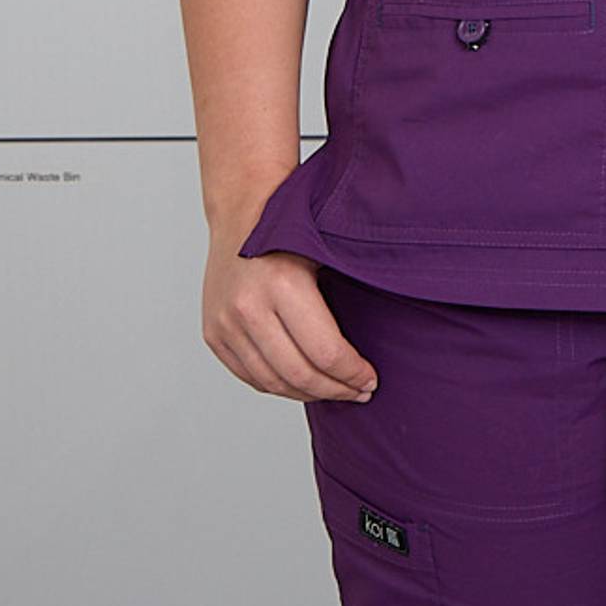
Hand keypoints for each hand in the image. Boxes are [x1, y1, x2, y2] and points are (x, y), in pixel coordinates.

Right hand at [201, 213, 373, 403]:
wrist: (243, 212)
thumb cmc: (294, 227)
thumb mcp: (329, 250)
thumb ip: (351, 290)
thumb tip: (392, 334)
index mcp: (283, 285)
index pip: (325, 351)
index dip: (352, 374)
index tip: (371, 380)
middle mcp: (248, 308)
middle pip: (298, 373)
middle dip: (335, 390)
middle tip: (359, 392)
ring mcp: (225, 324)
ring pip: (271, 381)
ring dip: (307, 394)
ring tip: (335, 391)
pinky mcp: (214, 334)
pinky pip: (249, 375)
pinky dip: (278, 385)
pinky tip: (303, 383)